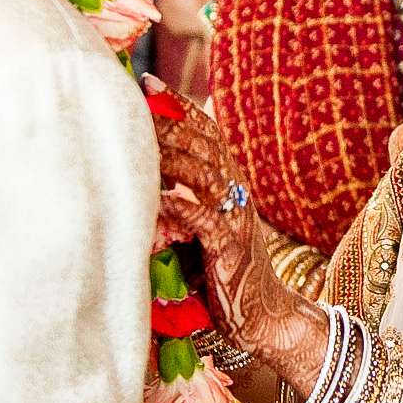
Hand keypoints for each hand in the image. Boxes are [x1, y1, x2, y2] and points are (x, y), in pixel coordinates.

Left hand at [144, 79, 322, 389]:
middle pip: (204, 144)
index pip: (207, 133)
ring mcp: (235, 219)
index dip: (180, 106)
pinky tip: (153, 198)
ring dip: (171, 154)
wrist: (265, 318)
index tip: (149, 84)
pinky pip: (201, 218)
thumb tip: (138, 184)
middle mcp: (236, 194)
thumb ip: (179, 204)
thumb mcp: (201, 231)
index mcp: (231, 184)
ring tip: (141, 139)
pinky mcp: (229, 248)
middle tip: (138, 102)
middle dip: (170, 121)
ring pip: (204, 173)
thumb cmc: (223, 277)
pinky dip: (177, 206)